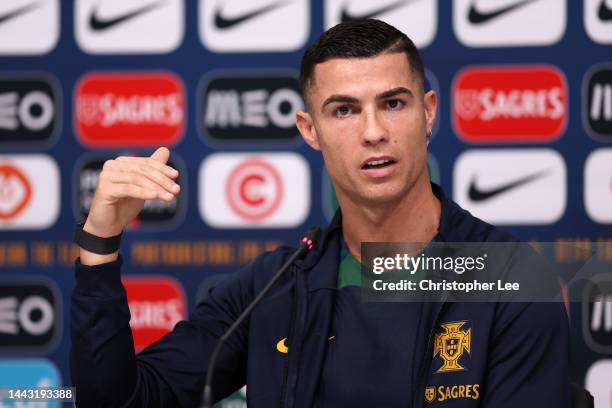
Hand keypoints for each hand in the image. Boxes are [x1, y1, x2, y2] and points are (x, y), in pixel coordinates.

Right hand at [79, 147, 179, 264]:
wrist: (109, 225)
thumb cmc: (126, 205)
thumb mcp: (144, 187)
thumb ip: (153, 170)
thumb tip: (165, 149)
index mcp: (122, 162)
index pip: (146, 163)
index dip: (162, 168)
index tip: (176, 176)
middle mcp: (112, 165)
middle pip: (143, 170)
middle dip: (162, 180)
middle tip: (176, 190)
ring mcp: (106, 176)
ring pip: (137, 179)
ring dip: (156, 188)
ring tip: (169, 197)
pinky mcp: (104, 189)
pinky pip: (128, 188)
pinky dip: (143, 192)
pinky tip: (154, 196)